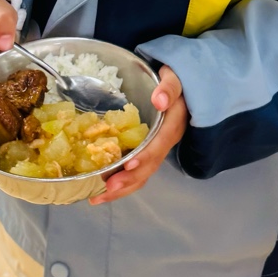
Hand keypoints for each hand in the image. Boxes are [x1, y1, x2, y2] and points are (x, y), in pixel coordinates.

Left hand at [89, 67, 186, 205]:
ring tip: (98, 198)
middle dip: (128, 180)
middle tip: (106, 190)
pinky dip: (121, 181)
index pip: (158, 145)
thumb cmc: (173, 81)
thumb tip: (160, 100)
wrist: (179, 85)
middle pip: (149, 167)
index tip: (128, 165)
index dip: (144, 157)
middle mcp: (165, 142)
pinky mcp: (147, 151)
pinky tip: (101, 187)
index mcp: (172, 126)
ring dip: (122, 188)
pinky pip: (136, 170)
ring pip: (142, 174)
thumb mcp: (174, 78)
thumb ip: (169, 88)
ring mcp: (156, 149)